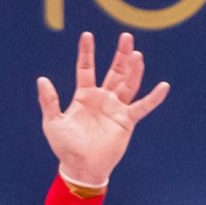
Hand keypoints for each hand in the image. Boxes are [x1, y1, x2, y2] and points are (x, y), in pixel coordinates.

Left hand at [37, 32, 168, 187]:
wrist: (80, 169)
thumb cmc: (66, 148)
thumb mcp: (53, 123)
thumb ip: (49, 102)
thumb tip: (41, 79)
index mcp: (84, 96)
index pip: (86, 69)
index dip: (86, 53)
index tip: (87, 35)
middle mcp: (102, 98)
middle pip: (114, 71)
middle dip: (120, 55)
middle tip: (126, 37)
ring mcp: (116, 108)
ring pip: (128, 83)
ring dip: (133, 70)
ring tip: (136, 54)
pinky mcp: (126, 121)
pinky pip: (142, 107)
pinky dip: (153, 98)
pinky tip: (164, 86)